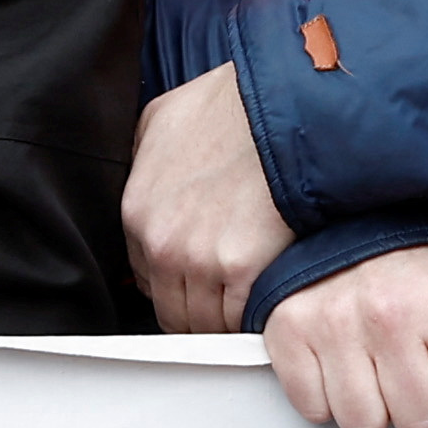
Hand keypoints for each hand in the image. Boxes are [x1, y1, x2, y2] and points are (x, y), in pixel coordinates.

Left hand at [125, 66, 292, 334]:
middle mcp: (160, 241)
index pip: (146, 277)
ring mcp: (199, 259)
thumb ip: (145, 155)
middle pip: (172, 308)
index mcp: (138, 210)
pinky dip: (253, 316)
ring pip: (203, 322)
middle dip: (201, 305)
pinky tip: (267, 299)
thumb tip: (147, 173)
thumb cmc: (239, 104)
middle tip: (232, 295)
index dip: (179, 280)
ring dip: (227, 316)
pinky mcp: (241, 270)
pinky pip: (238, 320)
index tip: (203, 276)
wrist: (289, 105)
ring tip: (252, 299)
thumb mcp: (166, 116)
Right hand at [264, 242, 427, 427]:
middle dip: (422, 411)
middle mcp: (388, 317)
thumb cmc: (406, 256)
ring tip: (377, 373)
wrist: (350, 211)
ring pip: (364, 425)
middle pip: (419, 425)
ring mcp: (334, 326)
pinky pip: (314, 409)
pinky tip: (341, 368)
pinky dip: (327, 398)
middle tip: (417, 380)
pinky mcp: (289, 333)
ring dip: (373, 409)